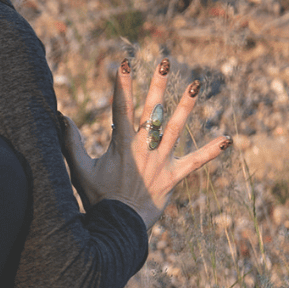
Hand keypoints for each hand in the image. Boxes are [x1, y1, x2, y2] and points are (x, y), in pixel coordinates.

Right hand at [59, 56, 231, 229]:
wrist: (118, 225)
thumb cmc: (97, 198)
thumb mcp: (80, 169)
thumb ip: (71, 142)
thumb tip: (61, 117)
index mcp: (120, 144)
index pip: (121, 107)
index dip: (123, 84)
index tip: (124, 64)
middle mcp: (142, 148)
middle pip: (150, 110)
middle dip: (157, 85)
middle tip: (165, 62)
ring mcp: (160, 162)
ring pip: (174, 128)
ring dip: (186, 106)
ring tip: (196, 84)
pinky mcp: (173, 177)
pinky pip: (195, 163)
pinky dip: (209, 152)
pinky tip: (227, 139)